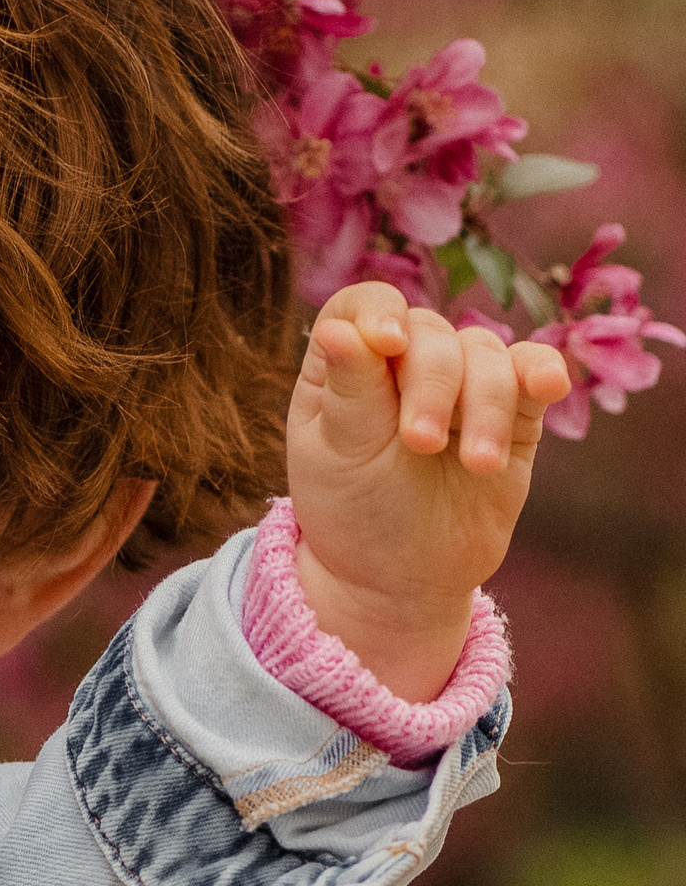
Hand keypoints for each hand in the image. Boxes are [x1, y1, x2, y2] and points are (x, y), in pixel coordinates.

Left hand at [287, 282, 568, 702]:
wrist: (405, 579)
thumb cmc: (356, 512)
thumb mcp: (339, 454)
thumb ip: (348, 388)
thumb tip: (337, 327)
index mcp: (349, 365)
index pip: (365, 305)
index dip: (379, 313)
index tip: (387, 345)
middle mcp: (407, 363)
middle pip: (432, 333)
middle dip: (432, 385)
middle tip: (420, 444)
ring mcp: (463, 385)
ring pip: (487, 355)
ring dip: (484, 405)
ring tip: (476, 465)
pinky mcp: (514, 413)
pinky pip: (533, 373)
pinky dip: (543, 372)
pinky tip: (547, 386)